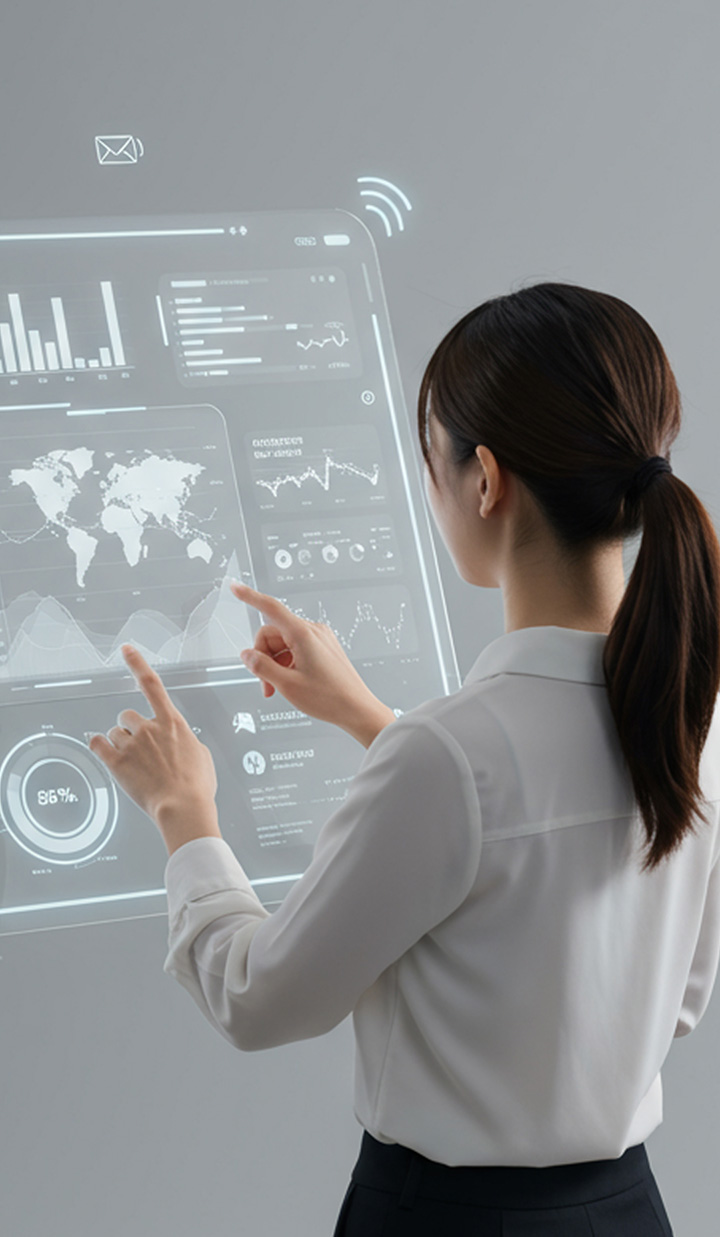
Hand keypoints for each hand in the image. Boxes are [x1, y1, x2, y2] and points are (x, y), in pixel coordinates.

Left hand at [87, 645, 221, 854]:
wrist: (184, 807)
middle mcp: (150, 728)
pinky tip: (105, 754)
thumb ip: (185, 740)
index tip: (127, 650)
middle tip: (139, 748)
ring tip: (133, 764)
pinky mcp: (117, 762)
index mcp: (172, 723)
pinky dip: (99, 747)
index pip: (152, 684)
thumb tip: (179, 741)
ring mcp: (132, 744)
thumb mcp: (201, 755)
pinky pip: (98, 744)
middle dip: (130, 729)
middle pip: (127, 716)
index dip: (137, 664)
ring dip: (119, 744)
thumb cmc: (196, 787)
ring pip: (114, 733)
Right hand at [232, 583, 395, 745]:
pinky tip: (290, 681)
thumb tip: (247, 655)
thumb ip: (261, 667)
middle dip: (264, 657)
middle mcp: (313, 631)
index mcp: (303, 634)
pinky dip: (287, 664)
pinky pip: (296, 648)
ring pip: (283, 643)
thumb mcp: (286, 685)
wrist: (357, 709)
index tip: (235, 588)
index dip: (249, 596)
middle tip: (265, 684)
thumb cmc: (330, 698)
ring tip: (278, 687)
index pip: (270, 607)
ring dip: (275, 664)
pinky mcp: (323, 648)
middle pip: (273, 633)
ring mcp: (320, 639)